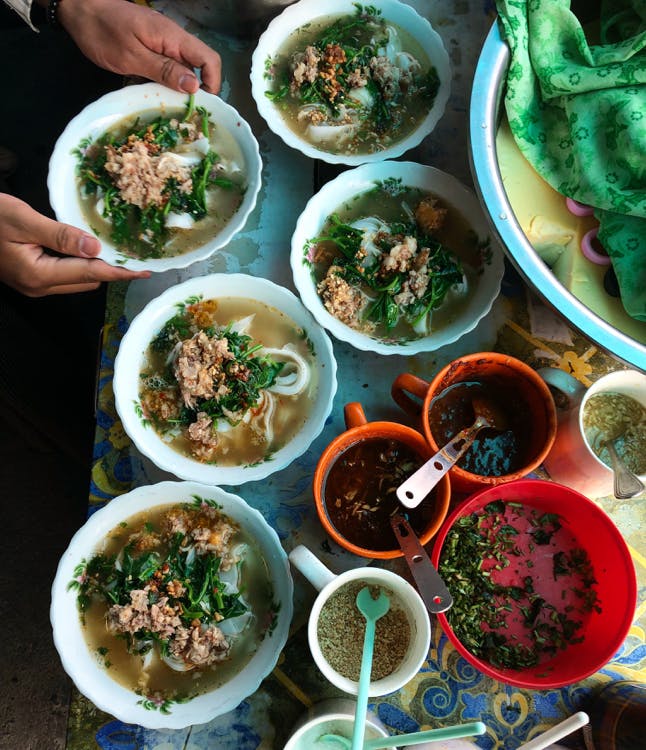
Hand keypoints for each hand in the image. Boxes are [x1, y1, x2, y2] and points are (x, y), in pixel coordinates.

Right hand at [0, 193, 150, 296]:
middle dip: (112, 270)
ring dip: (97, 266)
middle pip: (88, 280)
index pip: (91, 273)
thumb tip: (96, 248)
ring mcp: (33, 284)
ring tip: (119, 252)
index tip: (143, 271)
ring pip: (77, 279)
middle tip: (135, 255)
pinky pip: (64, 274)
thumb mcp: (23, 219)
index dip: (120, 271)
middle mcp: (38, 286)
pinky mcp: (29, 277)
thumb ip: (61, 235)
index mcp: (39, 275)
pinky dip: (80, 263)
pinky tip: (88, 250)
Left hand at [57, 0, 221, 93]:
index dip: (212, 83)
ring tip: (170, 108)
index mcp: (173, 38)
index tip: (202, 104)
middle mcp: (173, 40)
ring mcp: (163, 44)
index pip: (209, 59)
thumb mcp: (132, 56)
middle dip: (197, 90)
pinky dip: (166, 82)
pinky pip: (168, 68)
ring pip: (184, 70)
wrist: (80, 9)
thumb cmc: (102, 30)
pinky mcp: (152, 48)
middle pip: (200, 66)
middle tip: (186, 113)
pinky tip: (155, 94)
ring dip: (180, 89)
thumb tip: (194, 86)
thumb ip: (164, 70)